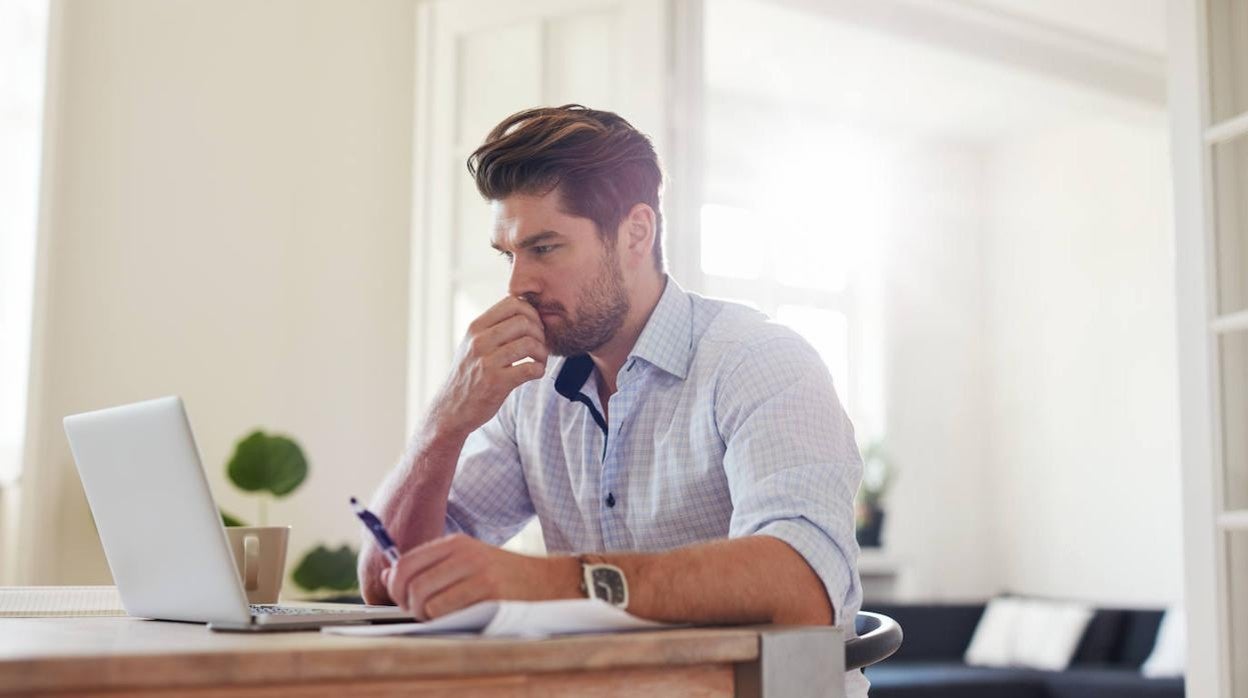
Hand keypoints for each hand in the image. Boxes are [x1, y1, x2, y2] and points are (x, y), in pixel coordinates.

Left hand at [381, 534, 577, 619]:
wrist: (547, 581)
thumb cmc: (502, 576)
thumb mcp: (466, 561)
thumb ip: (429, 567)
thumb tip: (388, 576)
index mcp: (454, 543)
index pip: (405, 563)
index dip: (394, 587)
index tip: (402, 599)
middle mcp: (463, 554)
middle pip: (410, 585)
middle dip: (408, 606)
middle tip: (420, 614)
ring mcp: (476, 573)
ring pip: (424, 602)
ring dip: (425, 617)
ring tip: (440, 617)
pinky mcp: (488, 593)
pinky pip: (446, 613)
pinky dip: (443, 622)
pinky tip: (456, 619)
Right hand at [427, 296, 548, 438]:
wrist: (451, 409)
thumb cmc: (468, 375)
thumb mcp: (472, 344)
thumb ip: (492, 327)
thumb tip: (523, 308)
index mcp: (475, 328)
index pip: (512, 303)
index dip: (531, 313)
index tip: (534, 327)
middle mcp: (479, 341)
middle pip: (524, 321)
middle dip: (540, 333)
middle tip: (539, 346)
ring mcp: (487, 362)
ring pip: (530, 343)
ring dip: (542, 353)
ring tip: (539, 360)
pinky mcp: (496, 383)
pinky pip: (530, 368)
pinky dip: (539, 370)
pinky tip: (535, 373)